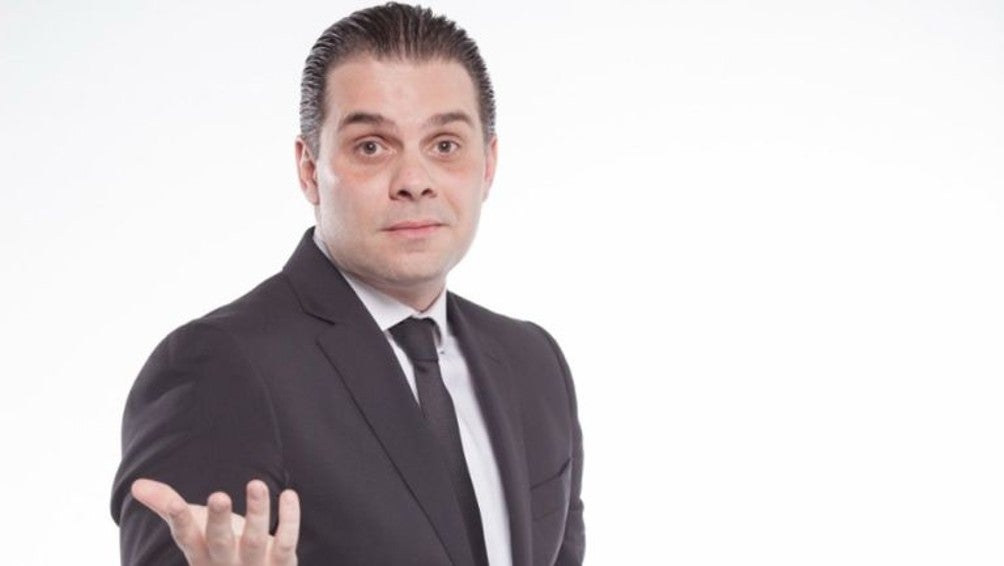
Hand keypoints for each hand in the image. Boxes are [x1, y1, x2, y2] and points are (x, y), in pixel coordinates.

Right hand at [131, 478, 299, 564]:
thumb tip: (136, 485)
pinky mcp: (281, 563)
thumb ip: (166, 505)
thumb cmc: (219, 549)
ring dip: (256, 512)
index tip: (173, 504)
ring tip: (256, 483)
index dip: (180, 522)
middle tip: (218, 496)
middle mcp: (225, 563)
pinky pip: (286, 542)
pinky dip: (289, 519)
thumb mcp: (194, 528)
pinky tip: (289, 494)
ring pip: (254, 540)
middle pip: (220, 543)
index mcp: (200, 554)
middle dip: (218, 521)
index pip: (187, 538)